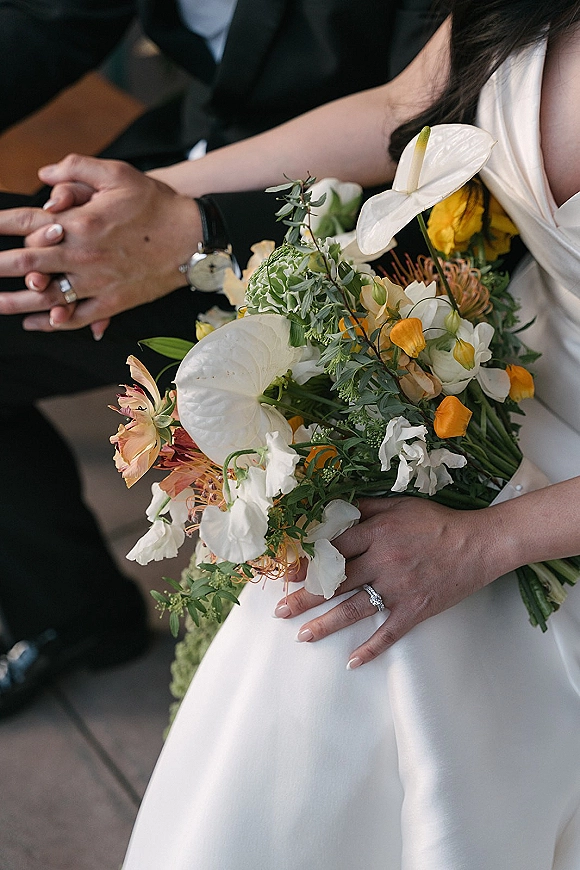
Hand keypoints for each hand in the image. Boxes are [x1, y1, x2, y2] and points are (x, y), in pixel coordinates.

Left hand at [0, 154, 202, 331]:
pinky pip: (76, 317)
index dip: (0, 223)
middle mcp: (82, 255)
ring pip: (46, 296)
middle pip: (27, 263)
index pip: (27, 222)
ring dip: (16, 301)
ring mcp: (97, 282)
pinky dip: (52, 322)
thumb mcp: (117, 173)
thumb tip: (43, 173)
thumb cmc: (156, 203)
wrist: (192, 238)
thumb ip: (76, 168)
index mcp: (80, 222)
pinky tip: (33, 322)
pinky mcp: (113, 302)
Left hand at [276, 497, 507, 665]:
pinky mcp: (415, 609)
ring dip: (326, 624)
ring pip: (355, 608)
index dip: (306, 561)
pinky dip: (371, 649)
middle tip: (281, 610)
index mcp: (377, 533)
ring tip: (302, 635)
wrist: (478, 544)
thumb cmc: (435, 522)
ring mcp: (399, 588)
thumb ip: (364, 507)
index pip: (332, 548)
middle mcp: (384, 561)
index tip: (285, 573)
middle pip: (336, 581)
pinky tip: (352, 661)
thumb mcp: (398, 504)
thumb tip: (331, 509)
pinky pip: (389, 632)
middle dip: (305, 596)